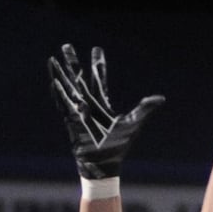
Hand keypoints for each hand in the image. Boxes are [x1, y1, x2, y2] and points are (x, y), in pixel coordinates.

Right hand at [49, 44, 164, 178]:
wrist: (105, 165)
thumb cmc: (119, 146)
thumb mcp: (133, 123)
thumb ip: (144, 109)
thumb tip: (161, 98)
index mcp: (103, 104)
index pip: (98, 79)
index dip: (97, 65)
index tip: (96, 49)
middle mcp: (88, 105)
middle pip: (78, 79)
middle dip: (73, 63)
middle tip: (66, 46)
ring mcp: (77, 113)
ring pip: (67, 88)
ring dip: (60, 74)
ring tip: (51, 59)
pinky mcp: (70, 122)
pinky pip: (63, 104)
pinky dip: (59, 93)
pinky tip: (53, 81)